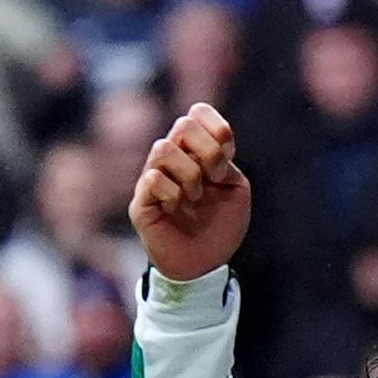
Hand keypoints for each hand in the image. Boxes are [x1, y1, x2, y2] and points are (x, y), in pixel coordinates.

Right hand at [130, 103, 252, 281]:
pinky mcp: (141, 202)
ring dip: (189, 174)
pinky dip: (172, 193)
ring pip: (163, 148)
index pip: (198, 112)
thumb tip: (203, 149)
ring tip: (194, 197)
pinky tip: (175, 209)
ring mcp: (153, 178)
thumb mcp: (236, 190)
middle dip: (208, 152)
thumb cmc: (221, 227)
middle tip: (214, 178)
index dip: (217, 128)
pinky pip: (153, 180)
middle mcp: (173, 159)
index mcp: (197, 151)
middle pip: (183, 124)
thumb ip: (225, 160)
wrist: (205, 264)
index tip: (228, 156)